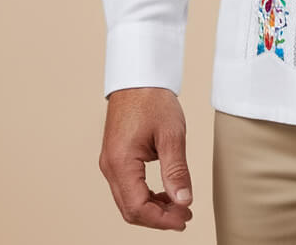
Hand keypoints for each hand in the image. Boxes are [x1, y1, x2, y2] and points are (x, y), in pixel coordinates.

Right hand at [99, 87, 193, 231]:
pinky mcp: (116, 157)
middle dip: (158, 218)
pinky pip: (128, 187)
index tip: (185, 218)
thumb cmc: (153, 99)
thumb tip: (184, 200)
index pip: (138, 207)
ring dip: (153, 208)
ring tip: (179, 206)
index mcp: (120, 162)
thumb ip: (176, 170)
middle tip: (185, 216)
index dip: (162, 219)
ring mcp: (110, 162)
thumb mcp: (171, 134)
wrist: (139, 76)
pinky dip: (146, 196)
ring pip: (128, 201)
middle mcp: (110, 166)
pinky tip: (165, 193)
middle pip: (130, 209)